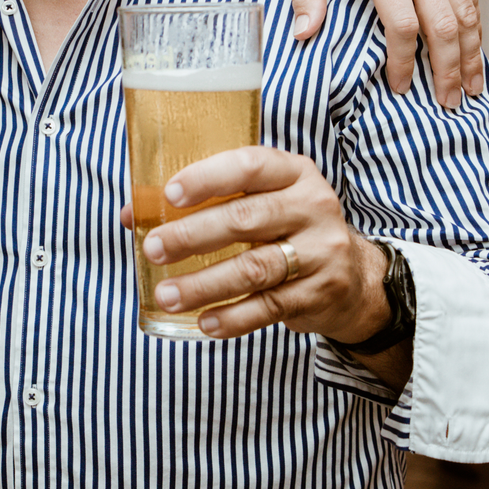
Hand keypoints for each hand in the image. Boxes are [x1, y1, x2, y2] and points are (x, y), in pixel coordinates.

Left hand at [117, 146, 392, 344]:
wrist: (355, 275)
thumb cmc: (285, 227)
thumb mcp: (259, 200)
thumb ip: (203, 201)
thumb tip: (133, 214)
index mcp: (293, 172)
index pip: (249, 166)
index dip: (208, 178)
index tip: (169, 195)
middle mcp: (312, 206)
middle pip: (247, 219)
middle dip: (193, 235)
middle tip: (153, 249)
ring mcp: (321, 251)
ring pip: (255, 268)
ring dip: (205, 284)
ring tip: (166, 295)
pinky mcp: (321, 292)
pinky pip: (270, 307)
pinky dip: (234, 318)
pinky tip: (204, 323)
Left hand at [288, 0, 479, 106]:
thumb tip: (304, 36)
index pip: (403, 24)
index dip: (404, 62)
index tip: (399, 88)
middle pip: (444, 23)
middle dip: (448, 69)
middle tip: (447, 104)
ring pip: (466, 8)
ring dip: (471, 52)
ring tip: (471, 88)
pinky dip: (474, 21)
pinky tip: (473, 47)